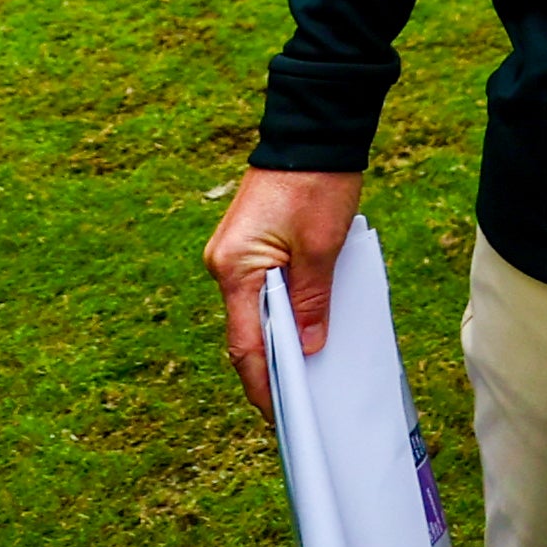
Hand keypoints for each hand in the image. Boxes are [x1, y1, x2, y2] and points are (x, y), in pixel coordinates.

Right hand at [205, 166, 362, 415]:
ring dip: (279, 340)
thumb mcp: (322, 248)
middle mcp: (225, 264)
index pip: (245, 344)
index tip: (280, 416)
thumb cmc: (318, 183)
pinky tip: (306, 330)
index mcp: (235, 268)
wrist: (313, 130)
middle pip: (246, 332)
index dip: (264, 385)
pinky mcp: (250, 245)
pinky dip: (281, 314)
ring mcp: (235, 255)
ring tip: (306, 375)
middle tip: (298, 406)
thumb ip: (311, 302)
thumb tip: (307, 349)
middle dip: (272, 369)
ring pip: (255, 313)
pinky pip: (263, 291)